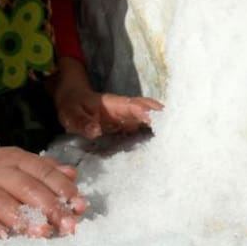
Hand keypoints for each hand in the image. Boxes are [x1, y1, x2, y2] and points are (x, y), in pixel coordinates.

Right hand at [0, 111, 86, 237]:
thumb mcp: (21, 162)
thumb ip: (47, 170)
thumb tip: (73, 175)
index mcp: (18, 160)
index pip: (44, 173)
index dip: (63, 189)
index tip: (79, 206)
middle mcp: (0, 172)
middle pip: (27, 188)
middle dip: (50, 207)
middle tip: (68, 225)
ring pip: (2, 202)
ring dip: (23, 218)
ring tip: (42, 232)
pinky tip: (0, 235)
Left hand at [45, 57, 163, 139]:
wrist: (71, 100)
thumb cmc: (71, 105)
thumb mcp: (70, 113)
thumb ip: (81, 121)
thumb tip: (95, 131)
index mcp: (112, 104)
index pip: (131, 105)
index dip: (142, 111)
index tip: (153, 119)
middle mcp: (123, 110)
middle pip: (145, 109)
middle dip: (160, 116)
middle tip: (175, 128)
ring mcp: (125, 118)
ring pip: (146, 120)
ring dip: (159, 126)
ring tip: (173, 139)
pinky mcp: (124, 126)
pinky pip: (140, 129)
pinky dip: (150, 134)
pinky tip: (159, 145)